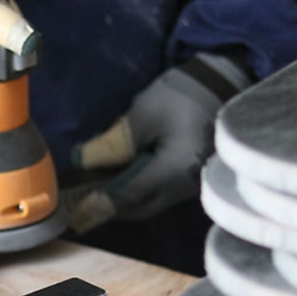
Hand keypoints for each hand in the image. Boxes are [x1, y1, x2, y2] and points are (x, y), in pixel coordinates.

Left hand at [69, 53, 251, 229]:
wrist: (222, 84)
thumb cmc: (182, 95)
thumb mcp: (142, 115)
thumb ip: (111, 144)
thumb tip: (82, 161)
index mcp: (174, 169)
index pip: (129, 196)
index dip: (98, 204)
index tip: (74, 211)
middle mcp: (185, 186)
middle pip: (139, 209)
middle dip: (108, 208)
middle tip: (80, 203)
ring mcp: (190, 186)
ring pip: (148, 204)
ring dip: (121, 201)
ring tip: (94, 193)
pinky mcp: (190, 180)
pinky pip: (158, 194)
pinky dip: (135, 192)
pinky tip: (117, 181)